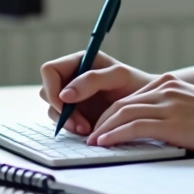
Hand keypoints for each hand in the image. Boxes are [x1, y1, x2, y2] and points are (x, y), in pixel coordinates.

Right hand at [39, 50, 155, 135]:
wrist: (146, 106)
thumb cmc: (136, 85)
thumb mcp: (118, 76)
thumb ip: (92, 80)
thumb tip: (65, 95)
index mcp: (78, 62)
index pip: (50, 71)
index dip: (53, 87)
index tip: (66, 102)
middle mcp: (71, 79)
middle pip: (47, 91)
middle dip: (60, 110)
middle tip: (79, 123)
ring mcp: (72, 98)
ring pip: (52, 110)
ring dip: (66, 122)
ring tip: (88, 129)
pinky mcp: (75, 115)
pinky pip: (62, 122)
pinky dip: (72, 128)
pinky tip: (89, 131)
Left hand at [87, 74, 193, 158]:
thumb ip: (173, 112)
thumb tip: (153, 129)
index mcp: (171, 83)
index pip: (131, 97)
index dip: (111, 112)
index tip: (101, 126)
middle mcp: (167, 88)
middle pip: (121, 103)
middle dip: (101, 120)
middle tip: (90, 135)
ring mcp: (169, 104)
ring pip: (123, 113)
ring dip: (103, 129)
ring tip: (92, 142)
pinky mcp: (173, 122)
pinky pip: (133, 126)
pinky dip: (114, 134)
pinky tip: (105, 143)